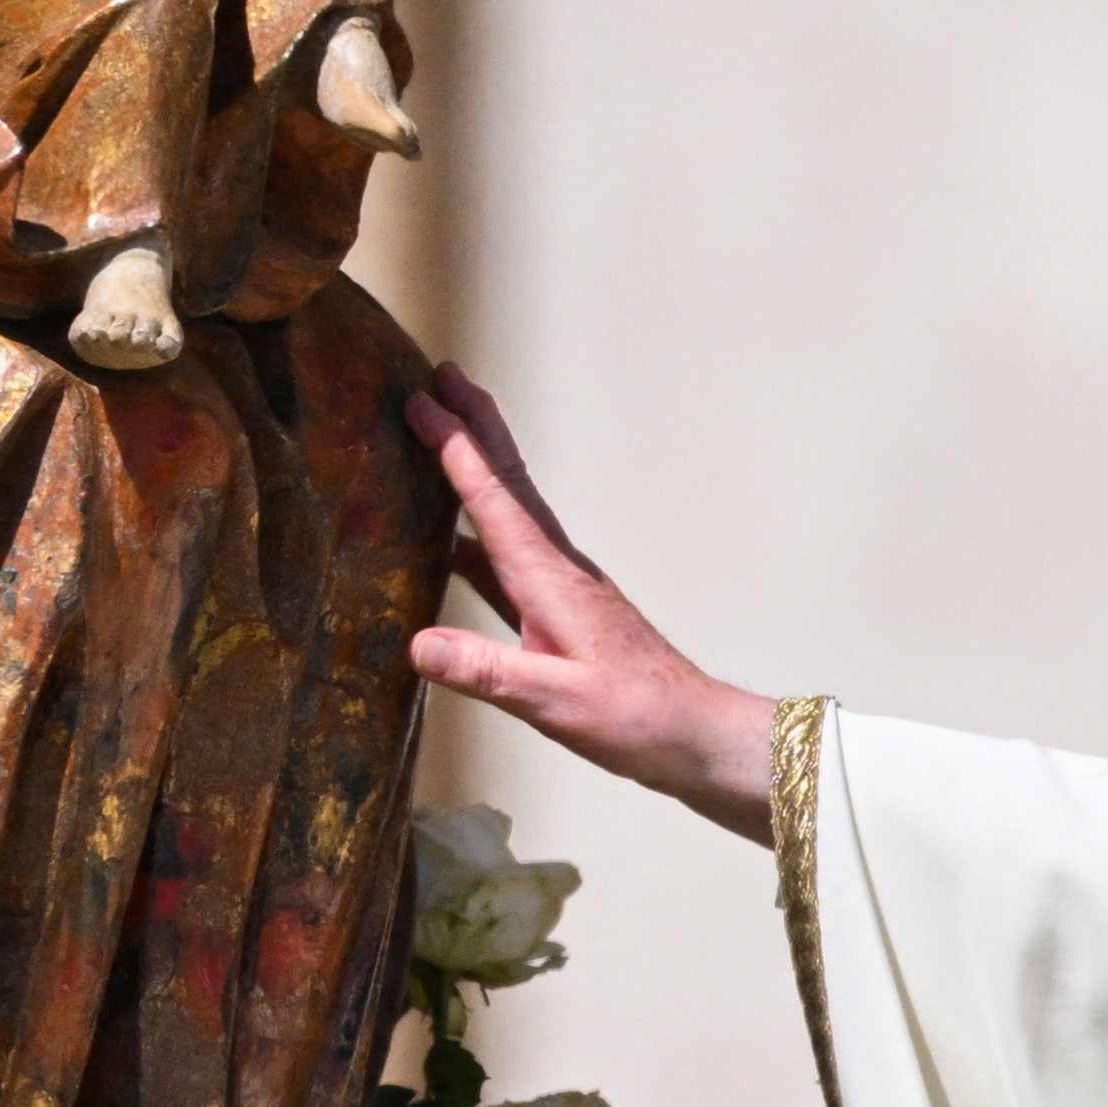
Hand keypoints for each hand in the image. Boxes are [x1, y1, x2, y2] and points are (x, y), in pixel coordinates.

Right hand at [404, 366, 779, 839]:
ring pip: (509, 507)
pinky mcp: (560, 609)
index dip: (454, 447)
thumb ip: (489, 673)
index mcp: (547, 578)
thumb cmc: (633, 718)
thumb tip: (416, 645)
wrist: (691, 733)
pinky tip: (446, 541)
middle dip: (474, 423)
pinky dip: (475, 527)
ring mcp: (559, 585)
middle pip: (508, 479)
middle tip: (439, 373)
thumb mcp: (555, 702)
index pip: (492, 497)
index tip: (419, 400)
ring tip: (442, 429)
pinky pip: (505, 552)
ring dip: (477, 464)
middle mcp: (554, 567)